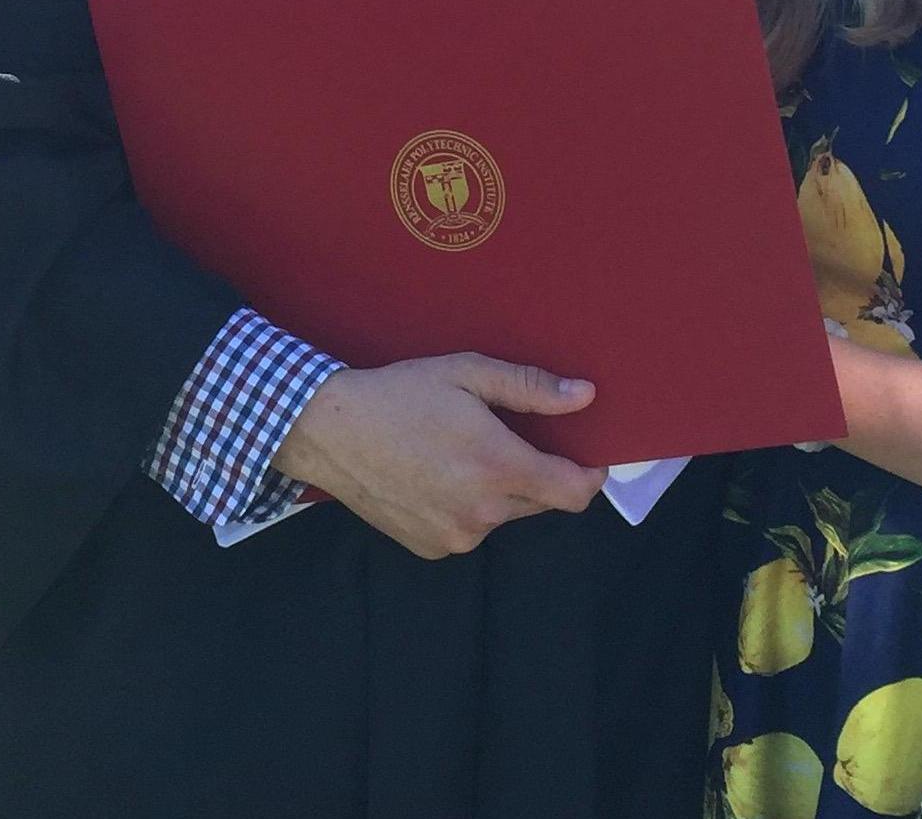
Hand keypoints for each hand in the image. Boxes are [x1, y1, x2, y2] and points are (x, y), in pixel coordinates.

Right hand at [275, 352, 606, 559]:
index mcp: (498, 468)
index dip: (590, 475)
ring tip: (461, 453)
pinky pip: (470, 529)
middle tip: (507, 437)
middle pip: (541, 502)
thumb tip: (586, 397)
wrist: (331, 432)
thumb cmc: (402, 394)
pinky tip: (437, 475)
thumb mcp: (467, 374)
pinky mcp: (432, 548)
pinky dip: (467, 506)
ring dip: (499, 490)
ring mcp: (456, 537)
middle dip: (537, 472)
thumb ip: (531, 388)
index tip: (588, 455)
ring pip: (504, 515)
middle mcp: (483, 512)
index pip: (574, 493)